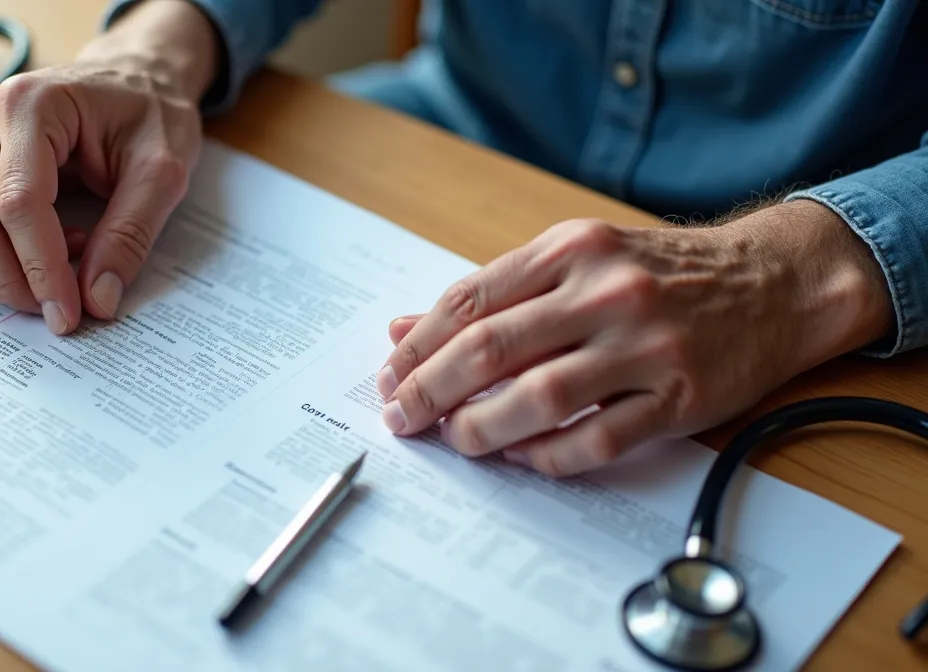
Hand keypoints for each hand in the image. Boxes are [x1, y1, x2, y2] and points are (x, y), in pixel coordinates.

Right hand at [0, 1, 213, 333]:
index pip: (17, 202)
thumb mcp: (164, 170)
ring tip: (64, 266)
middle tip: (60, 312)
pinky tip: (44, 250)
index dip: (41, 267)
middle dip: (11, 280)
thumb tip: (97, 299)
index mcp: (31, 105)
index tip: (69, 313)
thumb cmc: (148, 115)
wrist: (132, 82)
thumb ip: (132, 234)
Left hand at [376, 201, 892, 476]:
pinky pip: (597, 440)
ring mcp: (646, 345)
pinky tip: (520, 457)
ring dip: (481, 428)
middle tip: (401, 417)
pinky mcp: (681, 397)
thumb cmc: (660, 274)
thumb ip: (492, 294)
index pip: (470, 300)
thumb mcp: (576, 260)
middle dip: (430, 389)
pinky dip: (547, 456)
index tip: (389, 376)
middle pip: (491, 348)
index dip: (418, 345)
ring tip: (455, 439)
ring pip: (539, 397)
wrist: (774, 283)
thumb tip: (402, 331)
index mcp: (572, 249)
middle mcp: (606, 291)